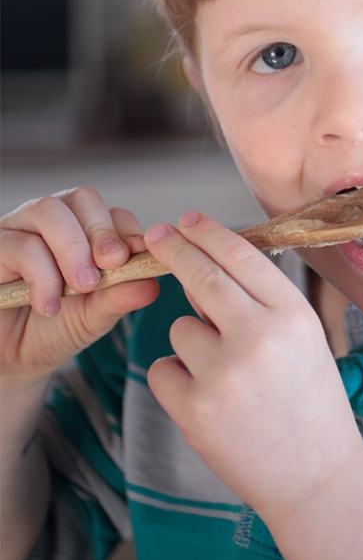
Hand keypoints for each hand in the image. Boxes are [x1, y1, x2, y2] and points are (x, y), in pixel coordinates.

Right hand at [0, 188, 159, 387]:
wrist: (12, 361)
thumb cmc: (54, 330)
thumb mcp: (94, 315)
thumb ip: (120, 296)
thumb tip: (152, 283)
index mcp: (84, 231)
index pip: (112, 212)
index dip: (126, 231)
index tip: (137, 256)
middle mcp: (51, 221)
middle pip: (81, 199)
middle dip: (102, 232)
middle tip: (111, 266)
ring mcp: (18, 229)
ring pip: (48, 212)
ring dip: (72, 248)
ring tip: (82, 286)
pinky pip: (18, 244)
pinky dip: (41, 274)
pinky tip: (49, 305)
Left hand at [144, 212, 362, 524]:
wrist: (315, 476)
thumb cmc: (310, 402)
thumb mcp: (304, 339)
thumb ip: (261, 303)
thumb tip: (204, 267)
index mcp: (293, 315)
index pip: (241, 256)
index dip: (209, 233)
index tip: (186, 219)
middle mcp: (259, 336)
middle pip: (202, 277)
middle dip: (174, 249)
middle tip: (154, 235)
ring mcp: (224, 373)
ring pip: (179, 329)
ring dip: (191, 343)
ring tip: (226, 378)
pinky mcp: (195, 409)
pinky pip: (163, 370)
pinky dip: (177, 380)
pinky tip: (210, 403)